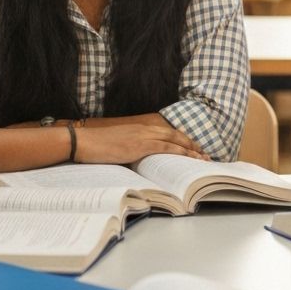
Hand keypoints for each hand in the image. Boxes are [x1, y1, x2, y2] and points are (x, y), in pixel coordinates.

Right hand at [78, 122, 209, 163]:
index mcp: (142, 128)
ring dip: (191, 149)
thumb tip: (145, 161)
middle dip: (193, 146)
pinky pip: (164, 147)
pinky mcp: (139, 144)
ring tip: (203, 159)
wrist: (84, 140)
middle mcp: (146, 128)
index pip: (169, 133)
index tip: (196, 149)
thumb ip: (135, 148)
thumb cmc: (99, 145)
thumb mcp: (121, 145)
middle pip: (177, 135)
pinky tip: (188, 157)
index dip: (184, 141)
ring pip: (175, 140)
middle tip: (206, 155)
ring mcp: (143, 135)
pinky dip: (179, 151)